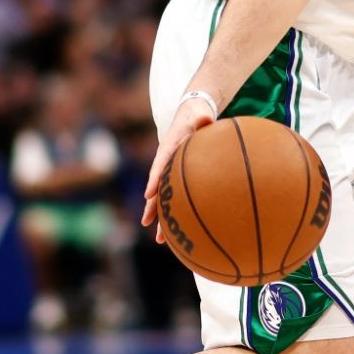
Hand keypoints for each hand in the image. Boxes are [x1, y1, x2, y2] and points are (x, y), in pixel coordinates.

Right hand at [141, 94, 219, 242]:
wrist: (191, 114)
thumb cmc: (197, 115)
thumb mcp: (200, 114)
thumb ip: (203, 118)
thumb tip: (207, 118)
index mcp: (169, 146)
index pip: (160, 163)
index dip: (154, 178)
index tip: (149, 194)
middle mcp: (166, 161)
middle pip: (158, 186)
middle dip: (152, 206)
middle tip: (146, 222)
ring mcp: (170, 171)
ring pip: (164, 196)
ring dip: (161, 217)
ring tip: (161, 239)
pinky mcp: (177, 177)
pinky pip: (175, 196)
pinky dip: (175, 212)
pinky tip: (179, 232)